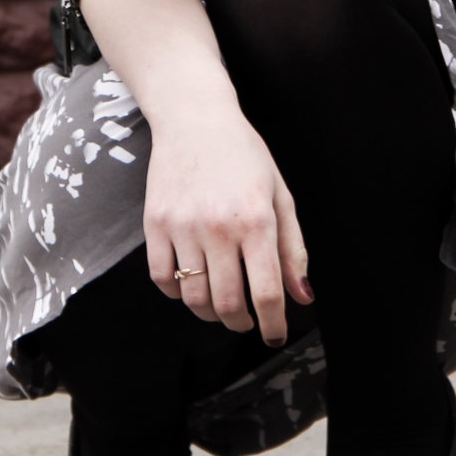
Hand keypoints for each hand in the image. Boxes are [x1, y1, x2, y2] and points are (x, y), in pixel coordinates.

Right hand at [142, 101, 312, 345]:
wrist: (195, 120)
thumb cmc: (244, 155)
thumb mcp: (280, 195)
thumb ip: (292, 249)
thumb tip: (301, 297)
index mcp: (256, 220)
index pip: (266, 292)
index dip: (273, 324)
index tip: (275, 335)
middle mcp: (218, 227)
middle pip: (228, 303)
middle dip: (241, 323)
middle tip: (246, 320)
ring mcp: (182, 226)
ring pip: (194, 297)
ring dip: (210, 313)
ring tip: (220, 306)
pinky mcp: (154, 224)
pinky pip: (162, 279)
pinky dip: (177, 293)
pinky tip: (191, 284)